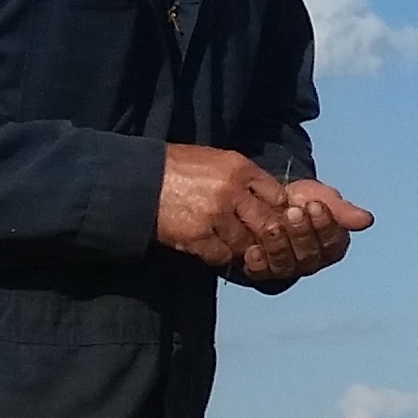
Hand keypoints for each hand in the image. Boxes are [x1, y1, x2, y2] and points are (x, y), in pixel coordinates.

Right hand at [155, 145, 298, 269]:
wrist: (138, 179)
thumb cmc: (177, 168)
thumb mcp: (216, 160)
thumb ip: (243, 177)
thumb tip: (269, 196)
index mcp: (240, 168)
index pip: (278, 196)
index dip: (279, 211)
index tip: (274, 218)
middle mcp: (232, 191)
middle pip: (268, 223)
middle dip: (267, 236)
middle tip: (262, 242)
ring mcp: (215, 215)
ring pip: (247, 243)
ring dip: (243, 248)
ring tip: (235, 245)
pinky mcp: (197, 236)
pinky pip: (222, 256)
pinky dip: (221, 256)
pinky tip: (214, 249)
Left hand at [238, 176, 373, 285]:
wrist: (265, 200)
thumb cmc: (299, 201)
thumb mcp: (320, 197)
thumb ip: (342, 210)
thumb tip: (367, 220)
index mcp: (330, 247)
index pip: (332, 243)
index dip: (324, 225)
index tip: (315, 205)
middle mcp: (311, 263)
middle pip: (309, 256)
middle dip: (301, 233)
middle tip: (293, 211)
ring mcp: (286, 269)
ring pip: (286, 265)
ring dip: (280, 245)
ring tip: (273, 225)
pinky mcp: (261, 271)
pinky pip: (261, 272)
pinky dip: (258, 262)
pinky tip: (254, 249)